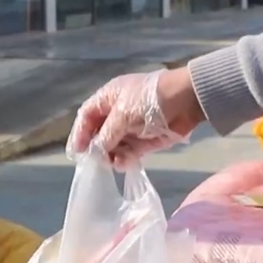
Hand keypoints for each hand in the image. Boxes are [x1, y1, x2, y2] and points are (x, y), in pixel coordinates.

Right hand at [66, 67, 205, 167]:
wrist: (186, 101)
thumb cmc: (149, 101)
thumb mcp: (122, 116)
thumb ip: (106, 136)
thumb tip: (95, 152)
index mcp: (109, 98)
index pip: (87, 116)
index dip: (80, 133)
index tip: (76, 152)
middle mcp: (118, 112)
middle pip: (100, 133)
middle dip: (96, 148)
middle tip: (95, 162)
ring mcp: (132, 127)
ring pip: (114, 145)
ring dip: (111, 155)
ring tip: (112, 163)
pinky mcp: (145, 140)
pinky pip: (130, 152)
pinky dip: (125, 159)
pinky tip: (123, 164)